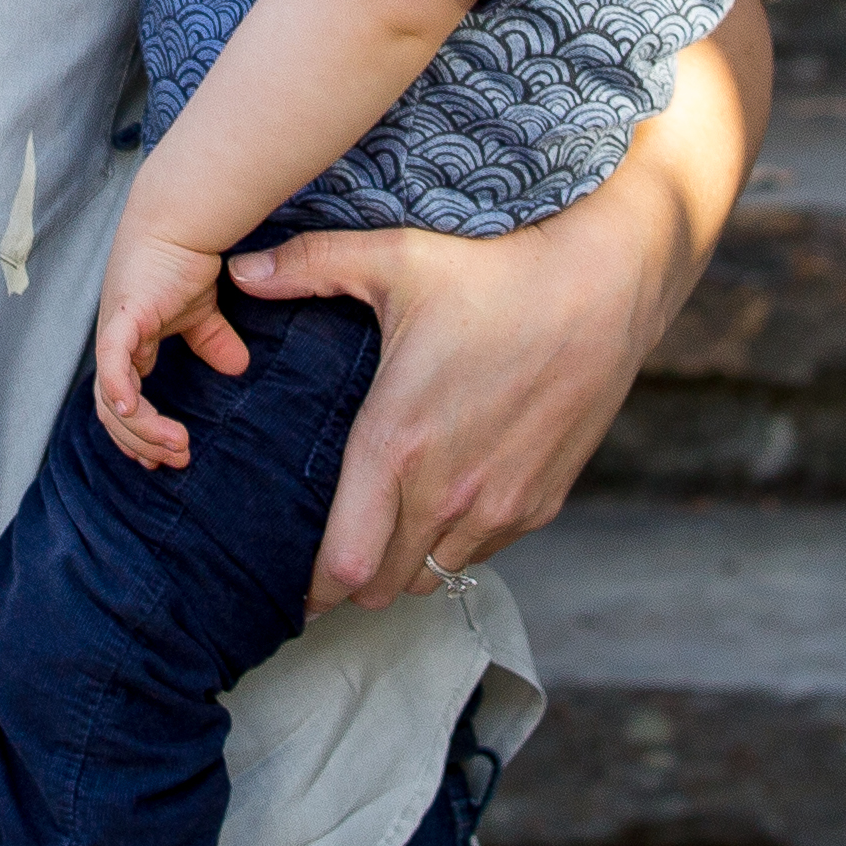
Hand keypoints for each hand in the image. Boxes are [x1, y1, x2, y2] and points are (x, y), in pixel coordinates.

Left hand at [88, 225, 251, 469]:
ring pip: (112, 398)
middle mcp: (114, 344)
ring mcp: (113, 332)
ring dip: (141, 429)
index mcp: (130, 345)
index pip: (122, 402)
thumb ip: (213, 340)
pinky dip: (119, 389)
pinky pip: (113, 361)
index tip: (166, 456)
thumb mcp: (203, 311)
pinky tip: (132, 411)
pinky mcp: (122, 318)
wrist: (181, 220)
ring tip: (174, 445)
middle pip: (112, 411)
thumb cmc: (184, 258)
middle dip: (142, 443)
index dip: (138, 434)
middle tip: (174, 460)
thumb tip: (238, 366)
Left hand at [231, 180, 682, 612]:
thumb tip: (239, 269)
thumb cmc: (497, 270)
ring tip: (387, 529)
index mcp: (397, 444)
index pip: (343, 565)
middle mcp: (448, 490)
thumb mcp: (396, 257)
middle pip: (381, 586)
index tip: (294, 585)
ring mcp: (500, 505)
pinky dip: (455, 544)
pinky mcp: (541, 503)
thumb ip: (309, 266)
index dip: (312, 587)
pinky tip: (444, 503)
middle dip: (351, 581)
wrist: (605, 285)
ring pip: (433, 575)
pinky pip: (482, 554)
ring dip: (405, 564)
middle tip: (334, 551)